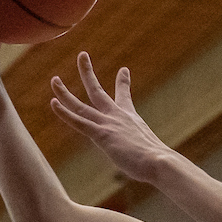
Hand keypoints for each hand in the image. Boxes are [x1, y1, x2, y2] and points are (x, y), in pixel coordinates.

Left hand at [50, 52, 173, 183]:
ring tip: (54, 79)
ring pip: (80, 105)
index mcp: (131, 118)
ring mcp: (108, 124)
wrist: (160, 162)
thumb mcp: (154, 151)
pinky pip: (79, 121)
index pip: (124, 96)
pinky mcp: (102, 135)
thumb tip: (168, 167)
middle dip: (87, 72)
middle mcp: (117, 116)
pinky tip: (53, 103)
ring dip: (64, 93)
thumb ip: (150, 152)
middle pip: (97, 91)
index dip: (122, 82)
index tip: (123, 70)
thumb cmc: (159, 162)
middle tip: (82, 55)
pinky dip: (65, 112)